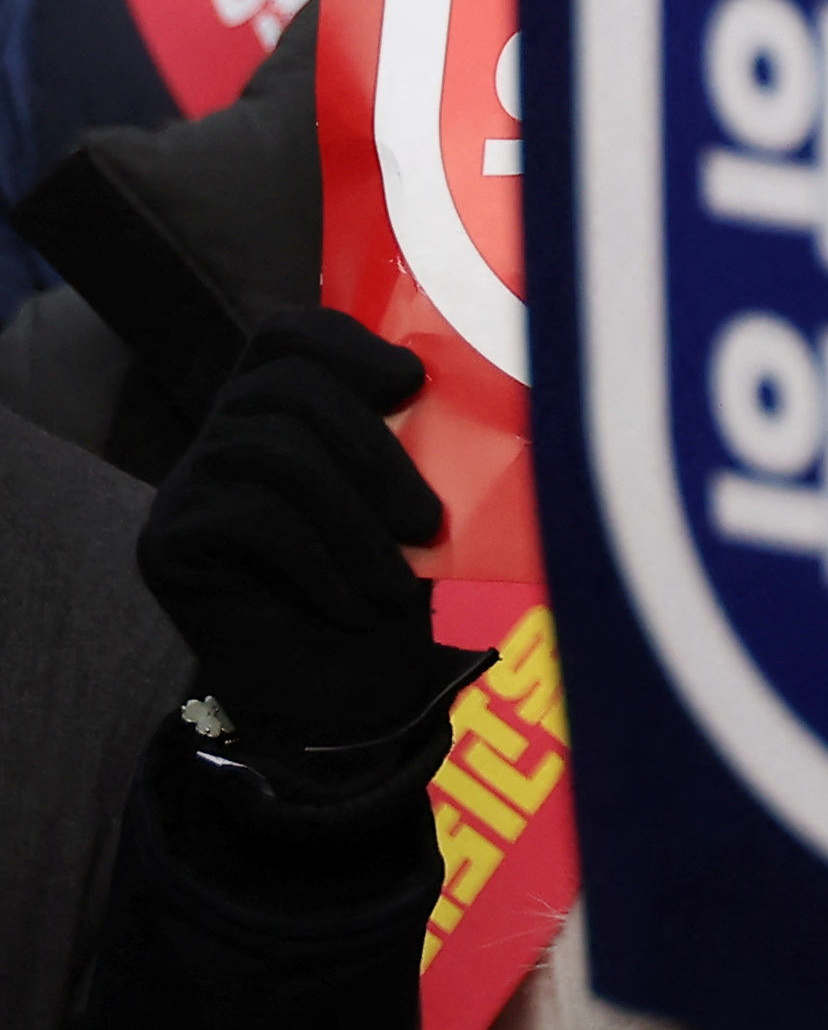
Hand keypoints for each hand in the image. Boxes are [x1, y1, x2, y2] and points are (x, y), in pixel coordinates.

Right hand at [132, 309, 459, 758]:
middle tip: (426, 524)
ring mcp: (184, 485)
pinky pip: (250, 516)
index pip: (288, 336)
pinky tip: (350, 602)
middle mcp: (220, 434)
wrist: (342, 693)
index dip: (347, 344)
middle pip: (286, 388)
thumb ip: (415, 434)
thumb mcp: (413, 496)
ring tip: (395, 581)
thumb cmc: (388, 584)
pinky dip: (316, 560)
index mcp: (280, 410)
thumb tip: (460, 379)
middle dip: (372, 453)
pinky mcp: (166, 540)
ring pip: (272, 451)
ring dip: (352, 520)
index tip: (411, 383)